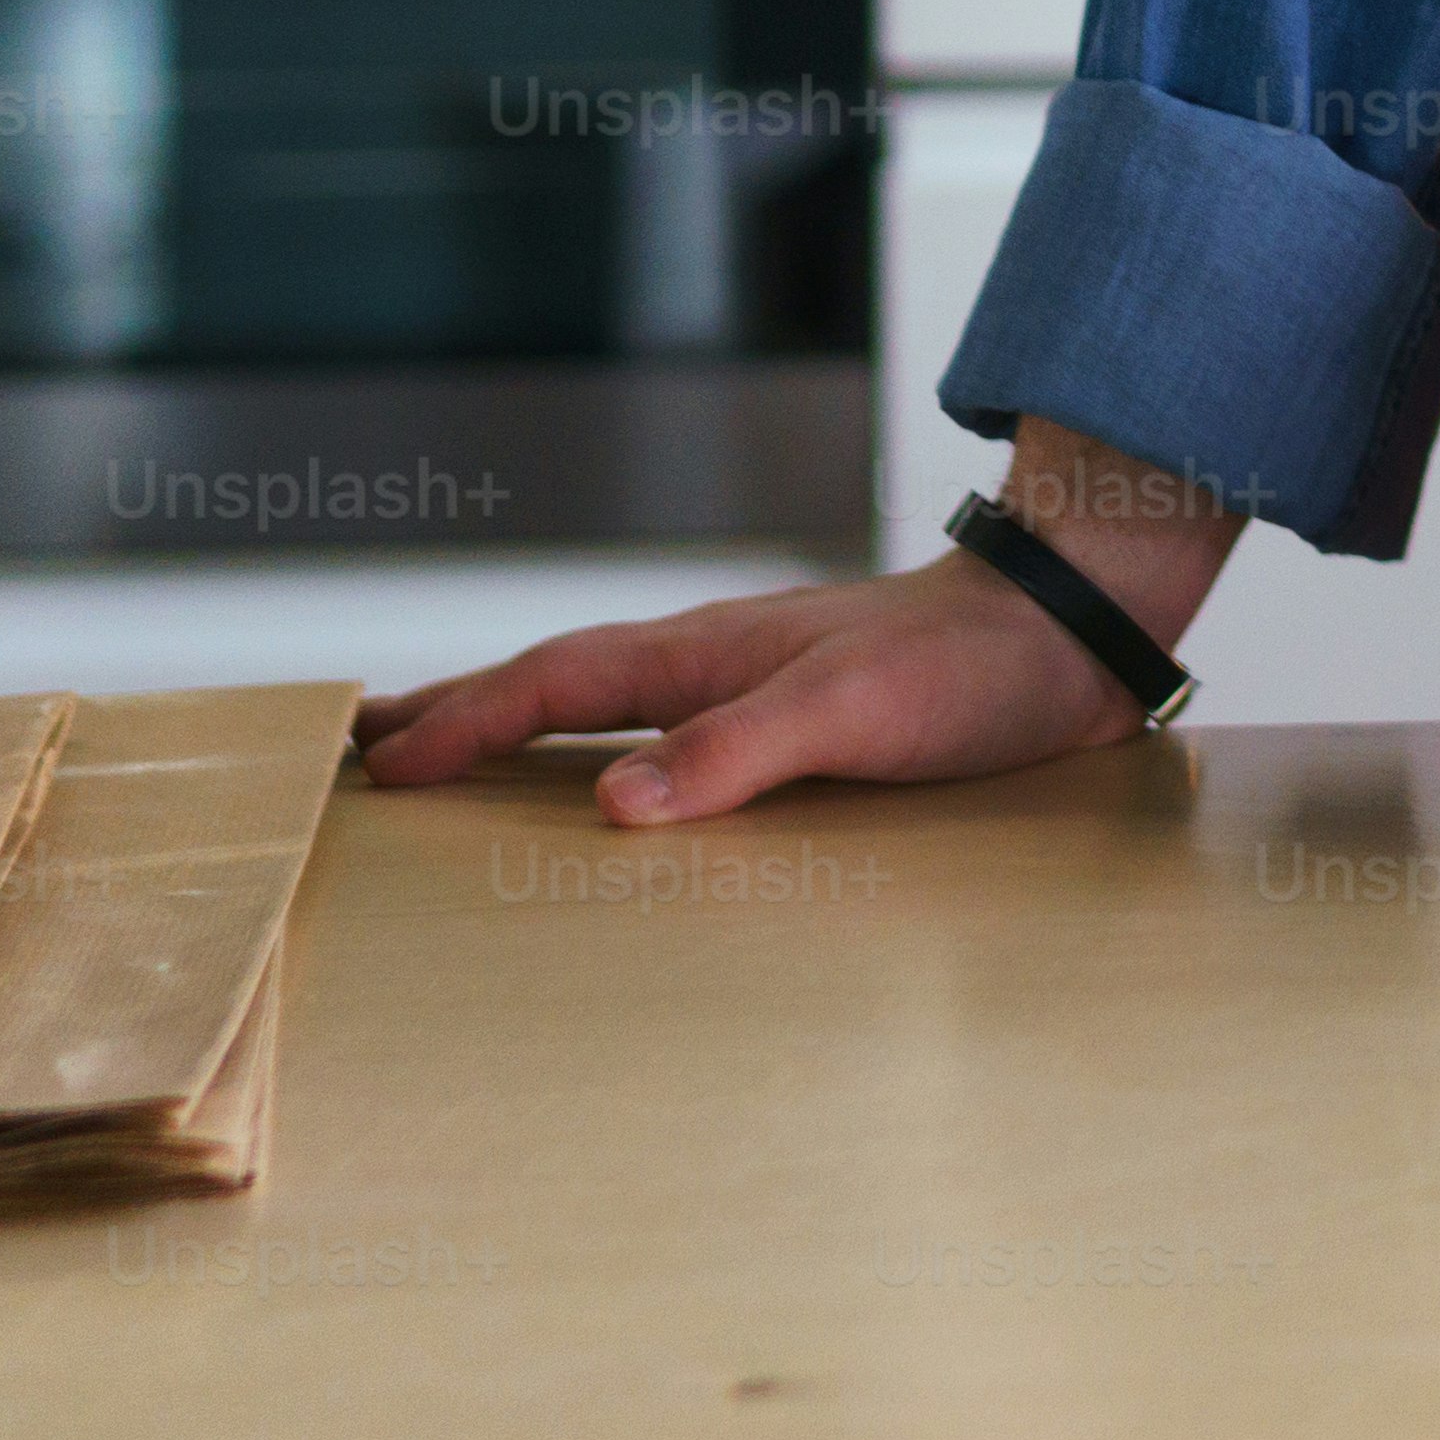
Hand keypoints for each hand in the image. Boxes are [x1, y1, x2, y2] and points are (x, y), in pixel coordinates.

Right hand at [359, 424, 1241, 822]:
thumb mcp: (853, 710)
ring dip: (526, 733)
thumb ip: (739, 753)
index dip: (463, 723)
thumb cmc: (968, 666)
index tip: (379, 762)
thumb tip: (617, 808)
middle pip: (558, 686)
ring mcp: (754, 692)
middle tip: (367, 742)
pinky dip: (611, 760)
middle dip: (461, 712)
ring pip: (609, 712)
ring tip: (454, 764)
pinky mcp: (801, 726)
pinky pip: (670, 741)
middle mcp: (715, 667)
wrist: (1071, 630)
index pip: (552, 685)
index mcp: (705, 655)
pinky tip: (611, 796)